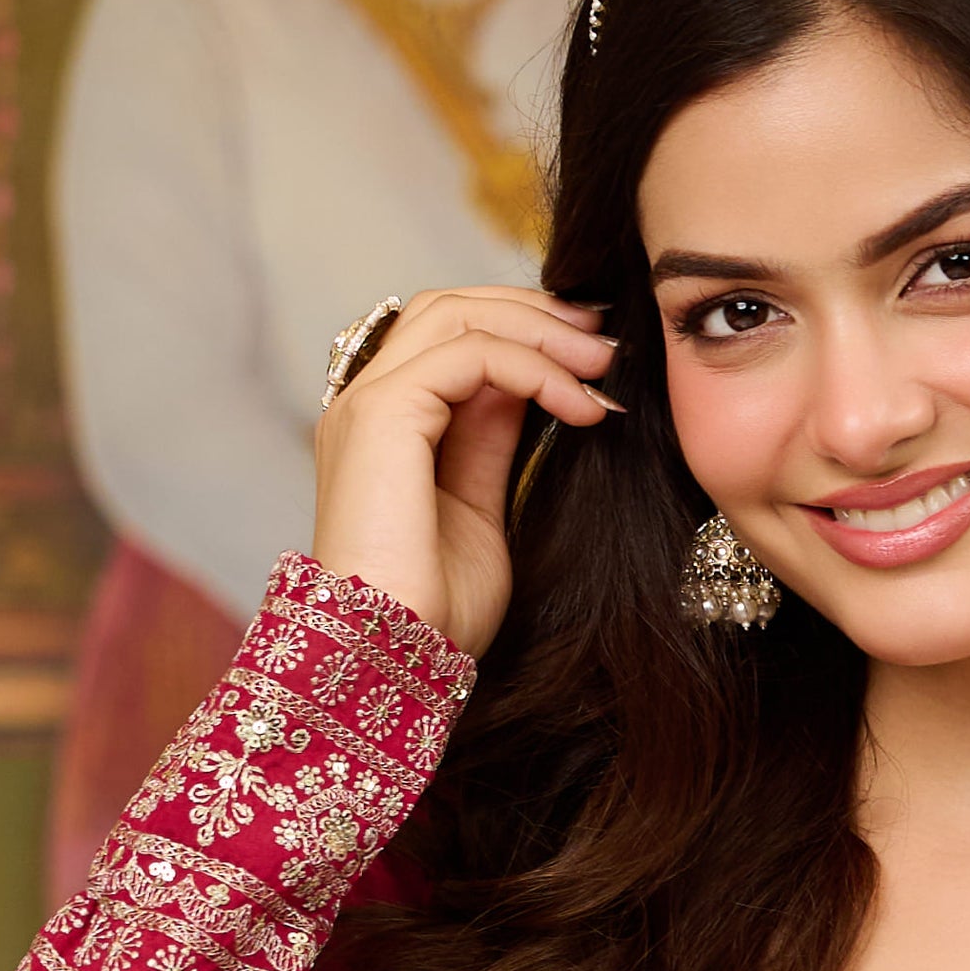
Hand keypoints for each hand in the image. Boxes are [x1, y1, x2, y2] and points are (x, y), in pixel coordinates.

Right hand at [312, 286, 615, 655]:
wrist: (392, 660)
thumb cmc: (434, 614)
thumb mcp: (479, 508)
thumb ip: (492, 440)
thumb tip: (533, 386)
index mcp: (382, 425)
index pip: (448, 338)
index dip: (522, 330)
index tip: (591, 352)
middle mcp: (364, 403)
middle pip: (448, 309)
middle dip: (533, 313)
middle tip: (605, 339)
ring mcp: (366, 403)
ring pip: (456, 316)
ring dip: (540, 331)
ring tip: (604, 365)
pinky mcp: (382, 414)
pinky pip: (469, 355)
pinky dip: (533, 367)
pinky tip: (580, 405)